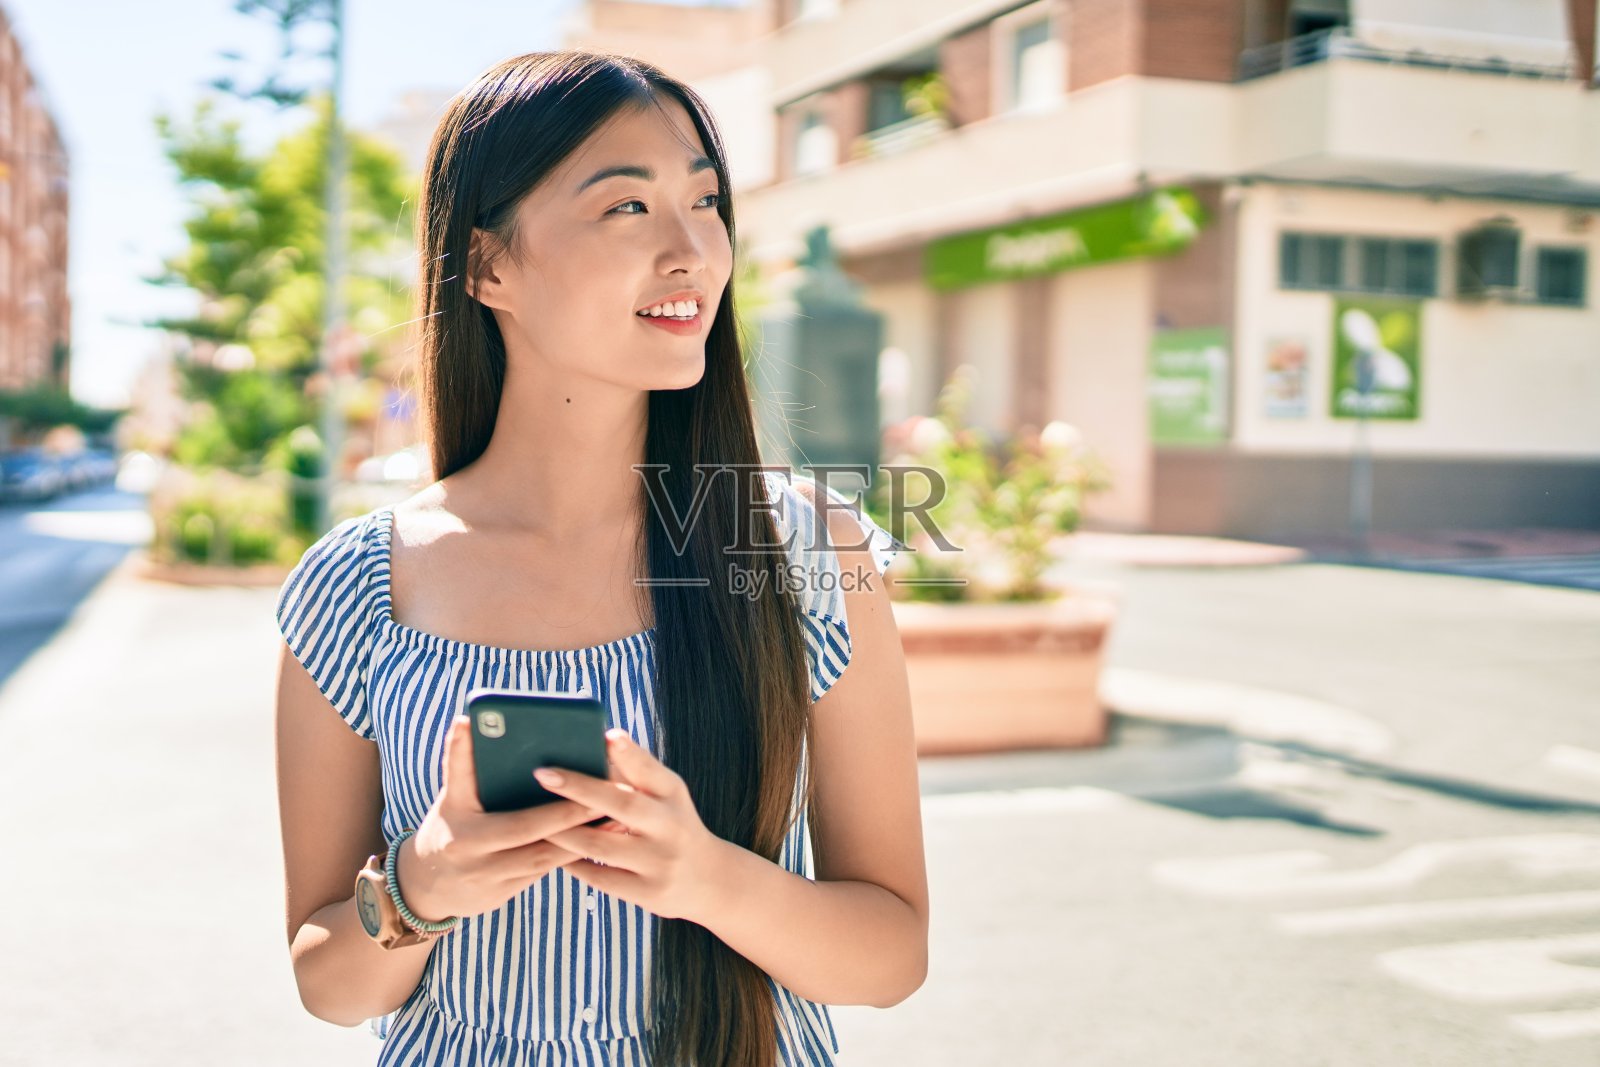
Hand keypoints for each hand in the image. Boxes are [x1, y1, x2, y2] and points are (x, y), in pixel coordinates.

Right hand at [397, 715, 603, 922]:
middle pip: (521, 827)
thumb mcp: (452, 799)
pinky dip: (573, 854)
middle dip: (564, 811)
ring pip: (540, 856)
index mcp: (453, 813)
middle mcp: (466, 846)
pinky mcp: (502, 893)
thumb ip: (466, 770)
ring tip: (614, 816)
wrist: (427, 888)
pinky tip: (603, 840)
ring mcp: (484, 875)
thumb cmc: (450, 827)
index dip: (463, 751)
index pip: (459, 777)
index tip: (475, 722)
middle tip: (600, 792)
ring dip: (579, 836)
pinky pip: (543, 872)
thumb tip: (471, 722)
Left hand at [535, 729, 724, 921]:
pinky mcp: (649, 893)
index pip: (648, 770)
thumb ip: (638, 771)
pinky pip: (600, 879)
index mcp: (673, 795)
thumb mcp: (667, 796)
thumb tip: (603, 739)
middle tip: (542, 775)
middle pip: (621, 804)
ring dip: (563, 832)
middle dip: (579, 788)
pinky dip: (574, 865)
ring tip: (533, 820)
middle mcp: (670, 826)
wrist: (711, 881)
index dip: (628, 753)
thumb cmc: (674, 826)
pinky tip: (551, 853)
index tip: (604, 735)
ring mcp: (660, 862)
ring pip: (601, 846)